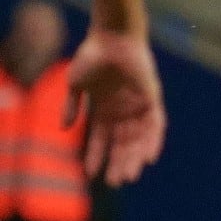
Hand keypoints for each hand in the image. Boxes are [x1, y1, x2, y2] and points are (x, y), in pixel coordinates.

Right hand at [64, 29, 164, 186]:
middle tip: (115, 182)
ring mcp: (139, 106)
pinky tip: (149, 158)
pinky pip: (156, 126)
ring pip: (138, 139)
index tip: (91, 174)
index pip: (102, 140)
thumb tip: (64, 128)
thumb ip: (71, 106)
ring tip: (129, 176)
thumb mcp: (75, 85)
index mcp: (105, 109)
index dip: (96, 156)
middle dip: (118, 163)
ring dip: (134, 158)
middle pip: (122, 144)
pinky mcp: (153, 99)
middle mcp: (123, 111)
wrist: (111, 38)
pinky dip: (153, 141)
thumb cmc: (92, 56)